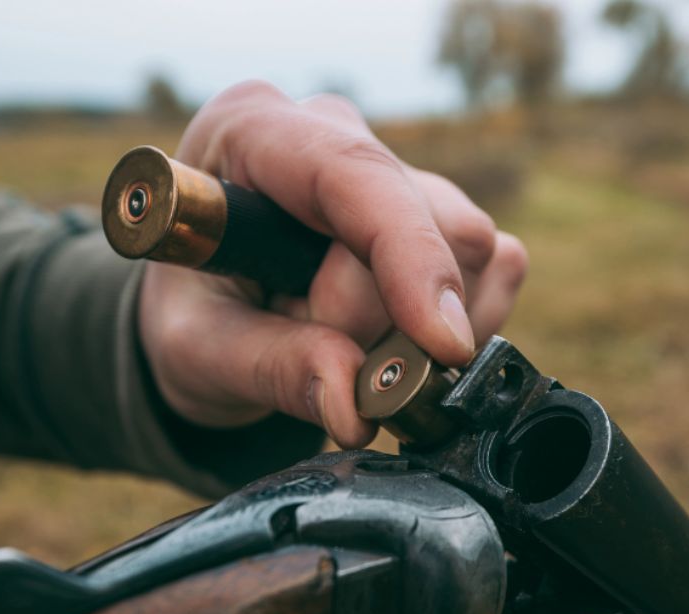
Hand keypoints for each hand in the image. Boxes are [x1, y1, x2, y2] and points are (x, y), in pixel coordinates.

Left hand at [138, 81, 528, 448]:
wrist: (209, 316)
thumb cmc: (193, 315)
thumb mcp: (197, 351)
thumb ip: (270, 369)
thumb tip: (355, 406)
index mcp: (254, 133)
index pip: (358, 174)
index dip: (409, 258)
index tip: (441, 344)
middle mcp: (334, 132)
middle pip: (426, 220)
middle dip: (388, 320)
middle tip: (323, 361)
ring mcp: (396, 167)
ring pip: (471, 249)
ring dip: (419, 329)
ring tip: (343, 346)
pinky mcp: (444, 210)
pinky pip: (496, 268)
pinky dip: (461, 325)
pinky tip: (395, 339)